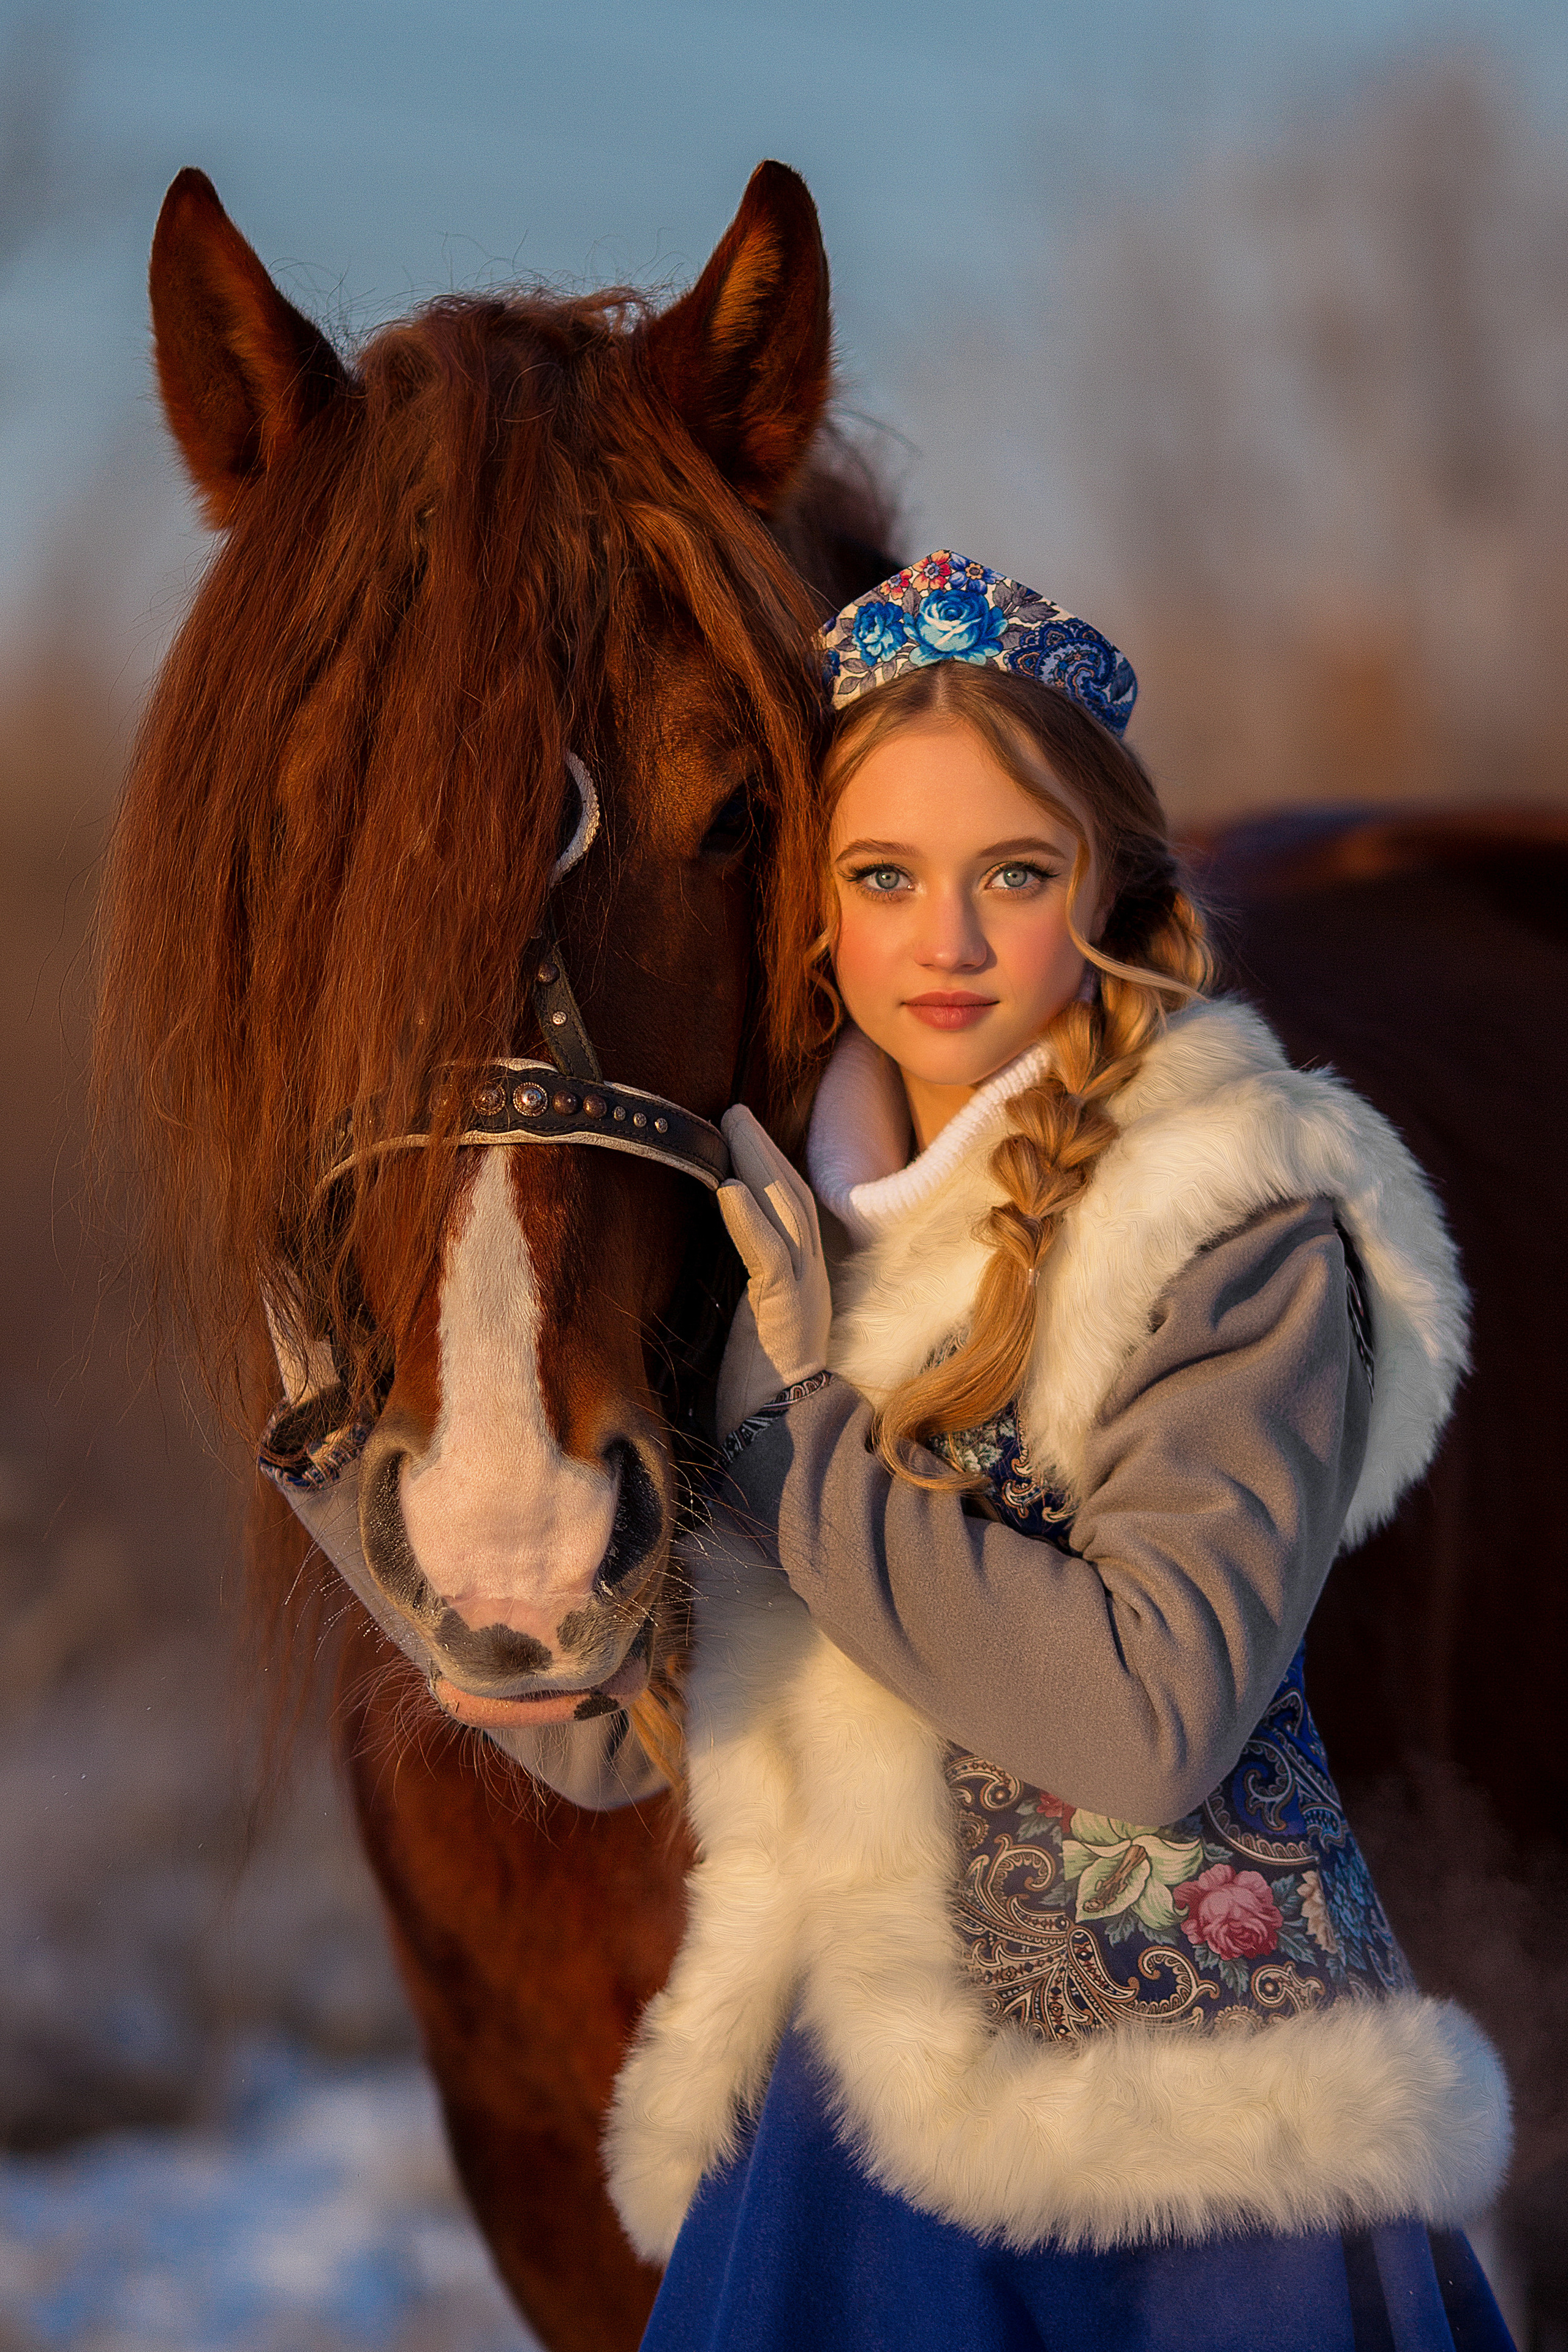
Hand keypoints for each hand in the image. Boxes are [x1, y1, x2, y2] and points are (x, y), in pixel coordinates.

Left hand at [714, 1105, 831, 1436]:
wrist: (780, 1440)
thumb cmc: (758, 1394)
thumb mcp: (748, 1329)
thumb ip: (743, 1292)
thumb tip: (710, 1265)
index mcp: (803, 1284)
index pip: (794, 1213)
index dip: (774, 1170)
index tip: (745, 1136)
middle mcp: (811, 1281)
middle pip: (794, 1198)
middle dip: (765, 1150)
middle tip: (734, 1111)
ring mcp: (803, 1294)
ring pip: (787, 1215)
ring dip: (758, 1165)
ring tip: (732, 1126)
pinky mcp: (784, 1314)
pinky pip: (770, 1258)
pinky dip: (749, 1221)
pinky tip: (731, 1191)